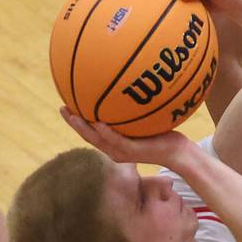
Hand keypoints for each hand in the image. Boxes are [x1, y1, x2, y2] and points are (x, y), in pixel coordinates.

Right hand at [60, 107, 189, 167]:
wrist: (179, 153)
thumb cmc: (164, 136)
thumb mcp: (147, 122)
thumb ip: (135, 111)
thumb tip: (132, 88)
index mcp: (115, 144)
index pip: (91, 133)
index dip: (77, 121)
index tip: (66, 106)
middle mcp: (115, 150)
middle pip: (88, 136)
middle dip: (73, 122)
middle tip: (62, 107)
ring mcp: (124, 152)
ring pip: (97, 140)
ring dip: (83, 128)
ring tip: (72, 114)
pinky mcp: (135, 152)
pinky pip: (117, 141)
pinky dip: (107, 133)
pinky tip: (99, 123)